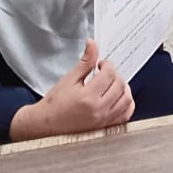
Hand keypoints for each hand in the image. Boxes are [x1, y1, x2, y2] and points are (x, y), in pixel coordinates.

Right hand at [9, 39, 132, 140]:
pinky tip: (119, 97)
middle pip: (120, 85)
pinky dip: (127, 104)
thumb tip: (92, 44)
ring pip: (126, 99)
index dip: (106, 64)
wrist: (45, 126)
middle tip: (105, 73)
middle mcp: (98, 110)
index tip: (100, 64)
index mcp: (87, 97)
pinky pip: (125, 115)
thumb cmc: (54, 105)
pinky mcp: (105, 128)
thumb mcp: (69, 79)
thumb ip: (85, 61)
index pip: (109, 73)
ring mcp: (103, 121)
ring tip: (112, 84)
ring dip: (123, 88)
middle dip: (115, 74)